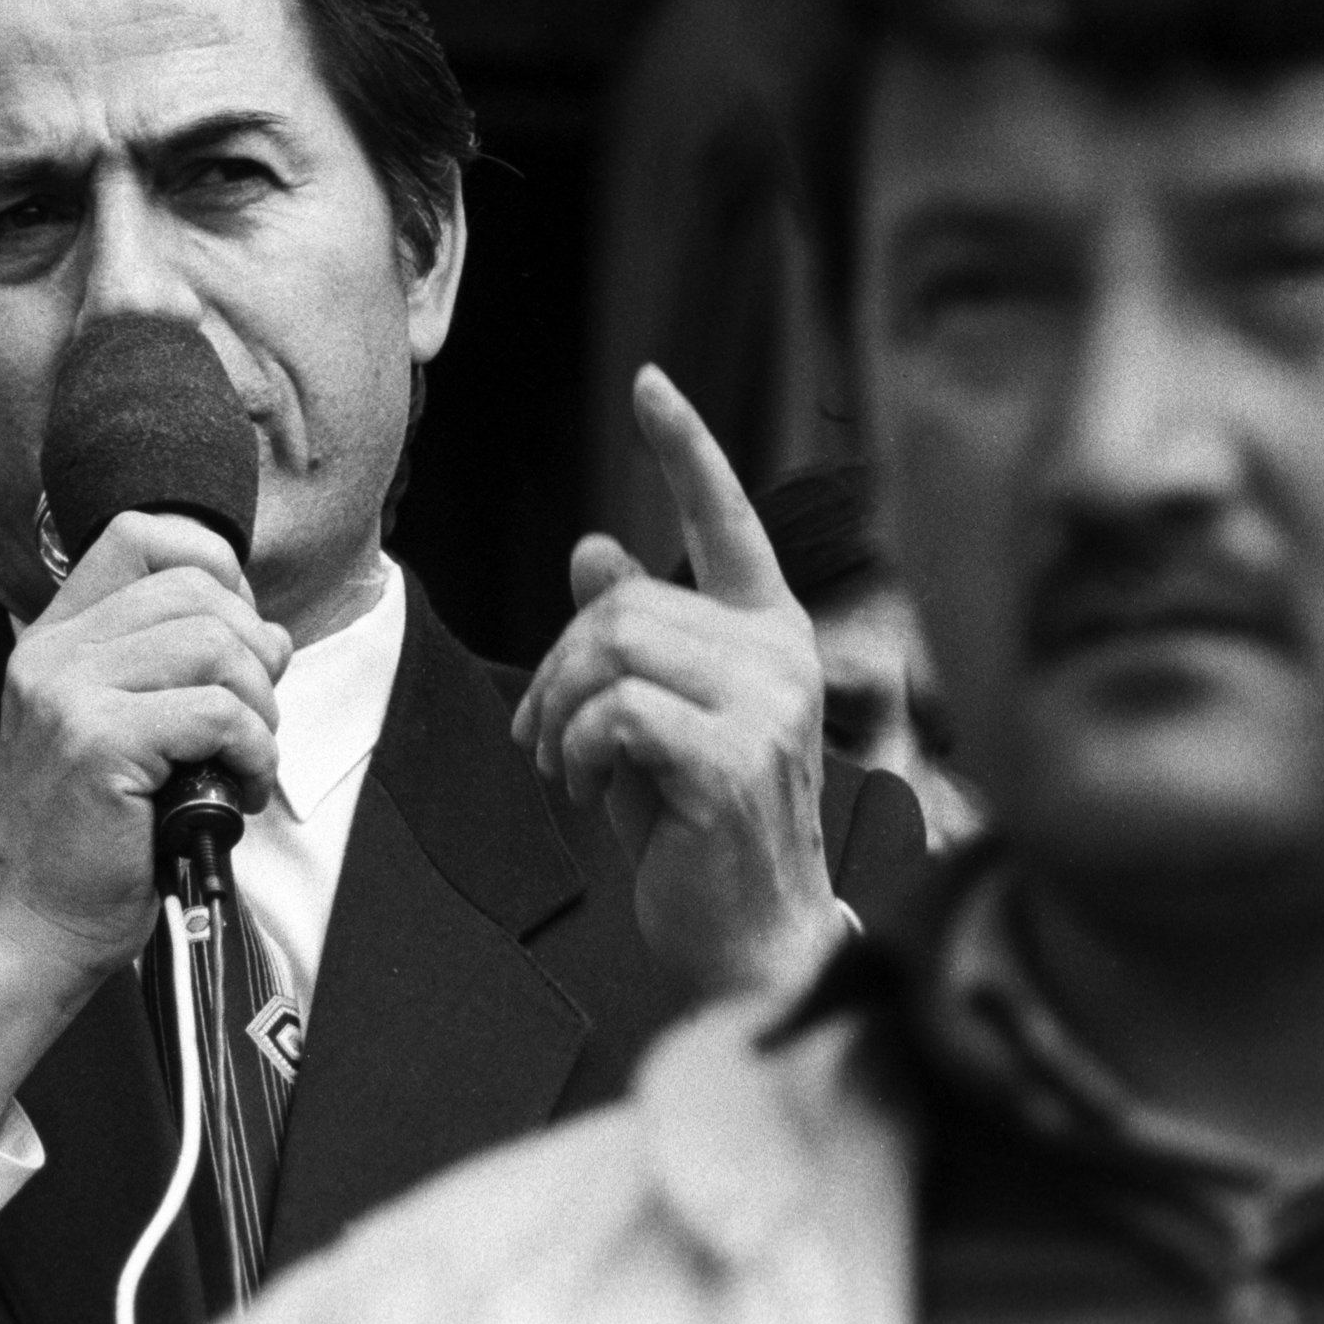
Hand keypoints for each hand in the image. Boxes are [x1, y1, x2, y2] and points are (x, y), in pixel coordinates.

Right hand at [0, 512, 288, 1138]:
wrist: (34, 928)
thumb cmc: (91, 838)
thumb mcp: (112, 727)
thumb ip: (164, 665)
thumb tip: (267, 631)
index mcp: (52, 637)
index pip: (139, 534)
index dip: (213, 566)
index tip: (238, 635)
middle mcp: (51, 651)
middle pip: (196, 588)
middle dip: (255, 649)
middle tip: (252, 719)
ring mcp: (68, 693)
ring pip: (216, 644)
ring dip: (260, 706)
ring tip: (246, 760)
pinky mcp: (99, 743)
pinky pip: (218, 712)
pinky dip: (254, 752)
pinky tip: (240, 793)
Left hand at [515, 367, 838, 1001]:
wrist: (746, 941)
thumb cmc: (700, 829)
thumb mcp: (653, 719)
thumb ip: (636, 638)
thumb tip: (593, 550)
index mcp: (771, 635)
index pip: (729, 520)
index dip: (687, 449)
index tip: (649, 382)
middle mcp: (782, 657)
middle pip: (627, 603)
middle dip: (557, 665)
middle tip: (542, 738)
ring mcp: (768, 706)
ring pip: (615, 648)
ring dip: (559, 708)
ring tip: (562, 764)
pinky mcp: (735, 758)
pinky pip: (616, 711)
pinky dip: (577, 749)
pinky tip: (588, 789)